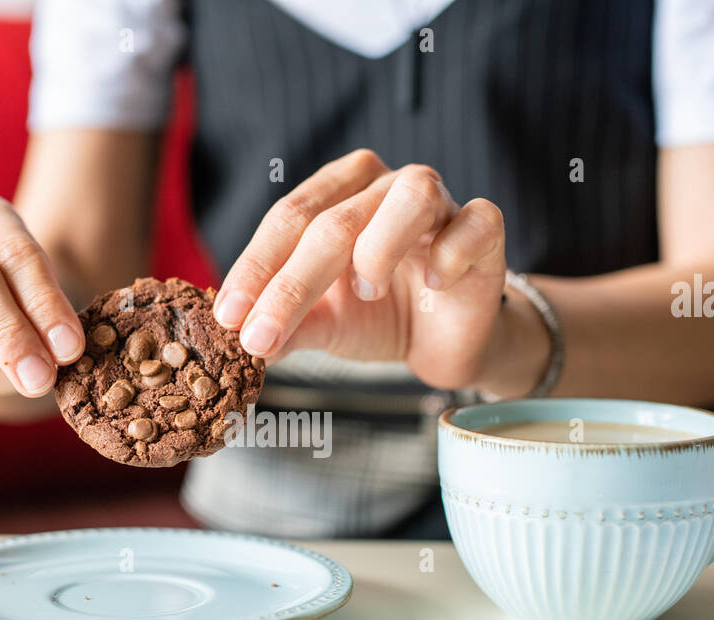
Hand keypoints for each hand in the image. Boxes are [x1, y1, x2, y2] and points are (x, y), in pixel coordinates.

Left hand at [213, 149, 524, 391]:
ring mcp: (442, 200)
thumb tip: (238, 340)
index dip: (255, 268)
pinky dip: (450, 254)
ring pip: (409, 198)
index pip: (288, 217)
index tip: (228, 319)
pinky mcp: (485, 228)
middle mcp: (386, 183)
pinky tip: (435, 284)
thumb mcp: (323, 323)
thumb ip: (285, 325)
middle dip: (292, 285)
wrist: (443, 341)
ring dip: (379, 250)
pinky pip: (475, 222)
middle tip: (262, 336)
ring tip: (366, 293)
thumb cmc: (378, 316)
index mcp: (338, 191)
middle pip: (335, 221)